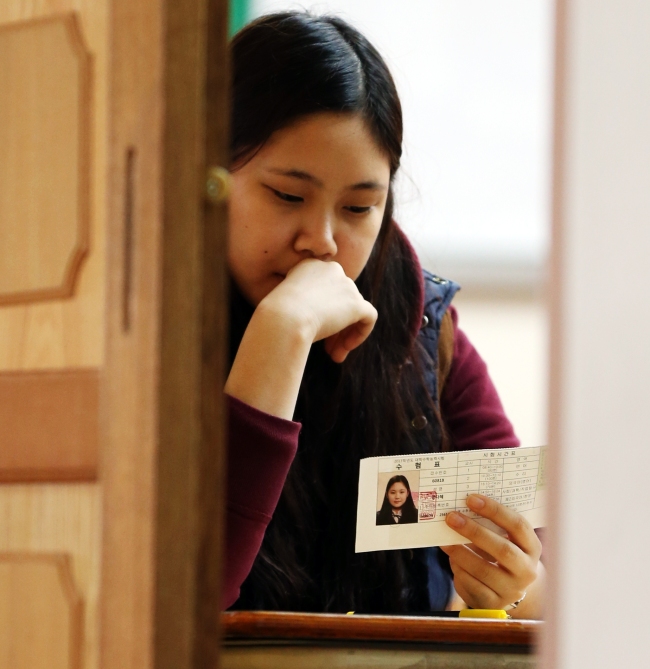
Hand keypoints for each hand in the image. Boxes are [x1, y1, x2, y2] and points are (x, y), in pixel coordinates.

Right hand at [261, 258, 377, 361]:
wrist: (282, 320)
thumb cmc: (275, 318)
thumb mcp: (285, 305)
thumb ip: (303, 305)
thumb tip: (320, 319)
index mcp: (310, 266)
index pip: (325, 288)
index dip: (322, 311)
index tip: (311, 330)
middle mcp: (331, 269)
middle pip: (341, 300)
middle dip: (335, 326)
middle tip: (326, 349)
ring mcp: (346, 285)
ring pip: (354, 311)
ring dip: (343, 335)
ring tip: (332, 355)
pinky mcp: (356, 303)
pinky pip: (369, 317)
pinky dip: (361, 334)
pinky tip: (344, 349)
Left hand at [440, 494, 542, 616]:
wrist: (508, 588)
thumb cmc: (501, 552)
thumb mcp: (504, 539)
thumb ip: (489, 525)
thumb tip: (461, 509)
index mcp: (532, 547)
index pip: (518, 526)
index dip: (495, 511)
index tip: (471, 499)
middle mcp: (527, 570)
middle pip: (503, 550)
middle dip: (474, 532)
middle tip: (452, 518)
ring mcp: (512, 590)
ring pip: (484, 570)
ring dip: (460, 552)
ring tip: (444, 540)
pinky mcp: (494, 604)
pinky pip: (472, 585)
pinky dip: (459, 570)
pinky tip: (452, 559)